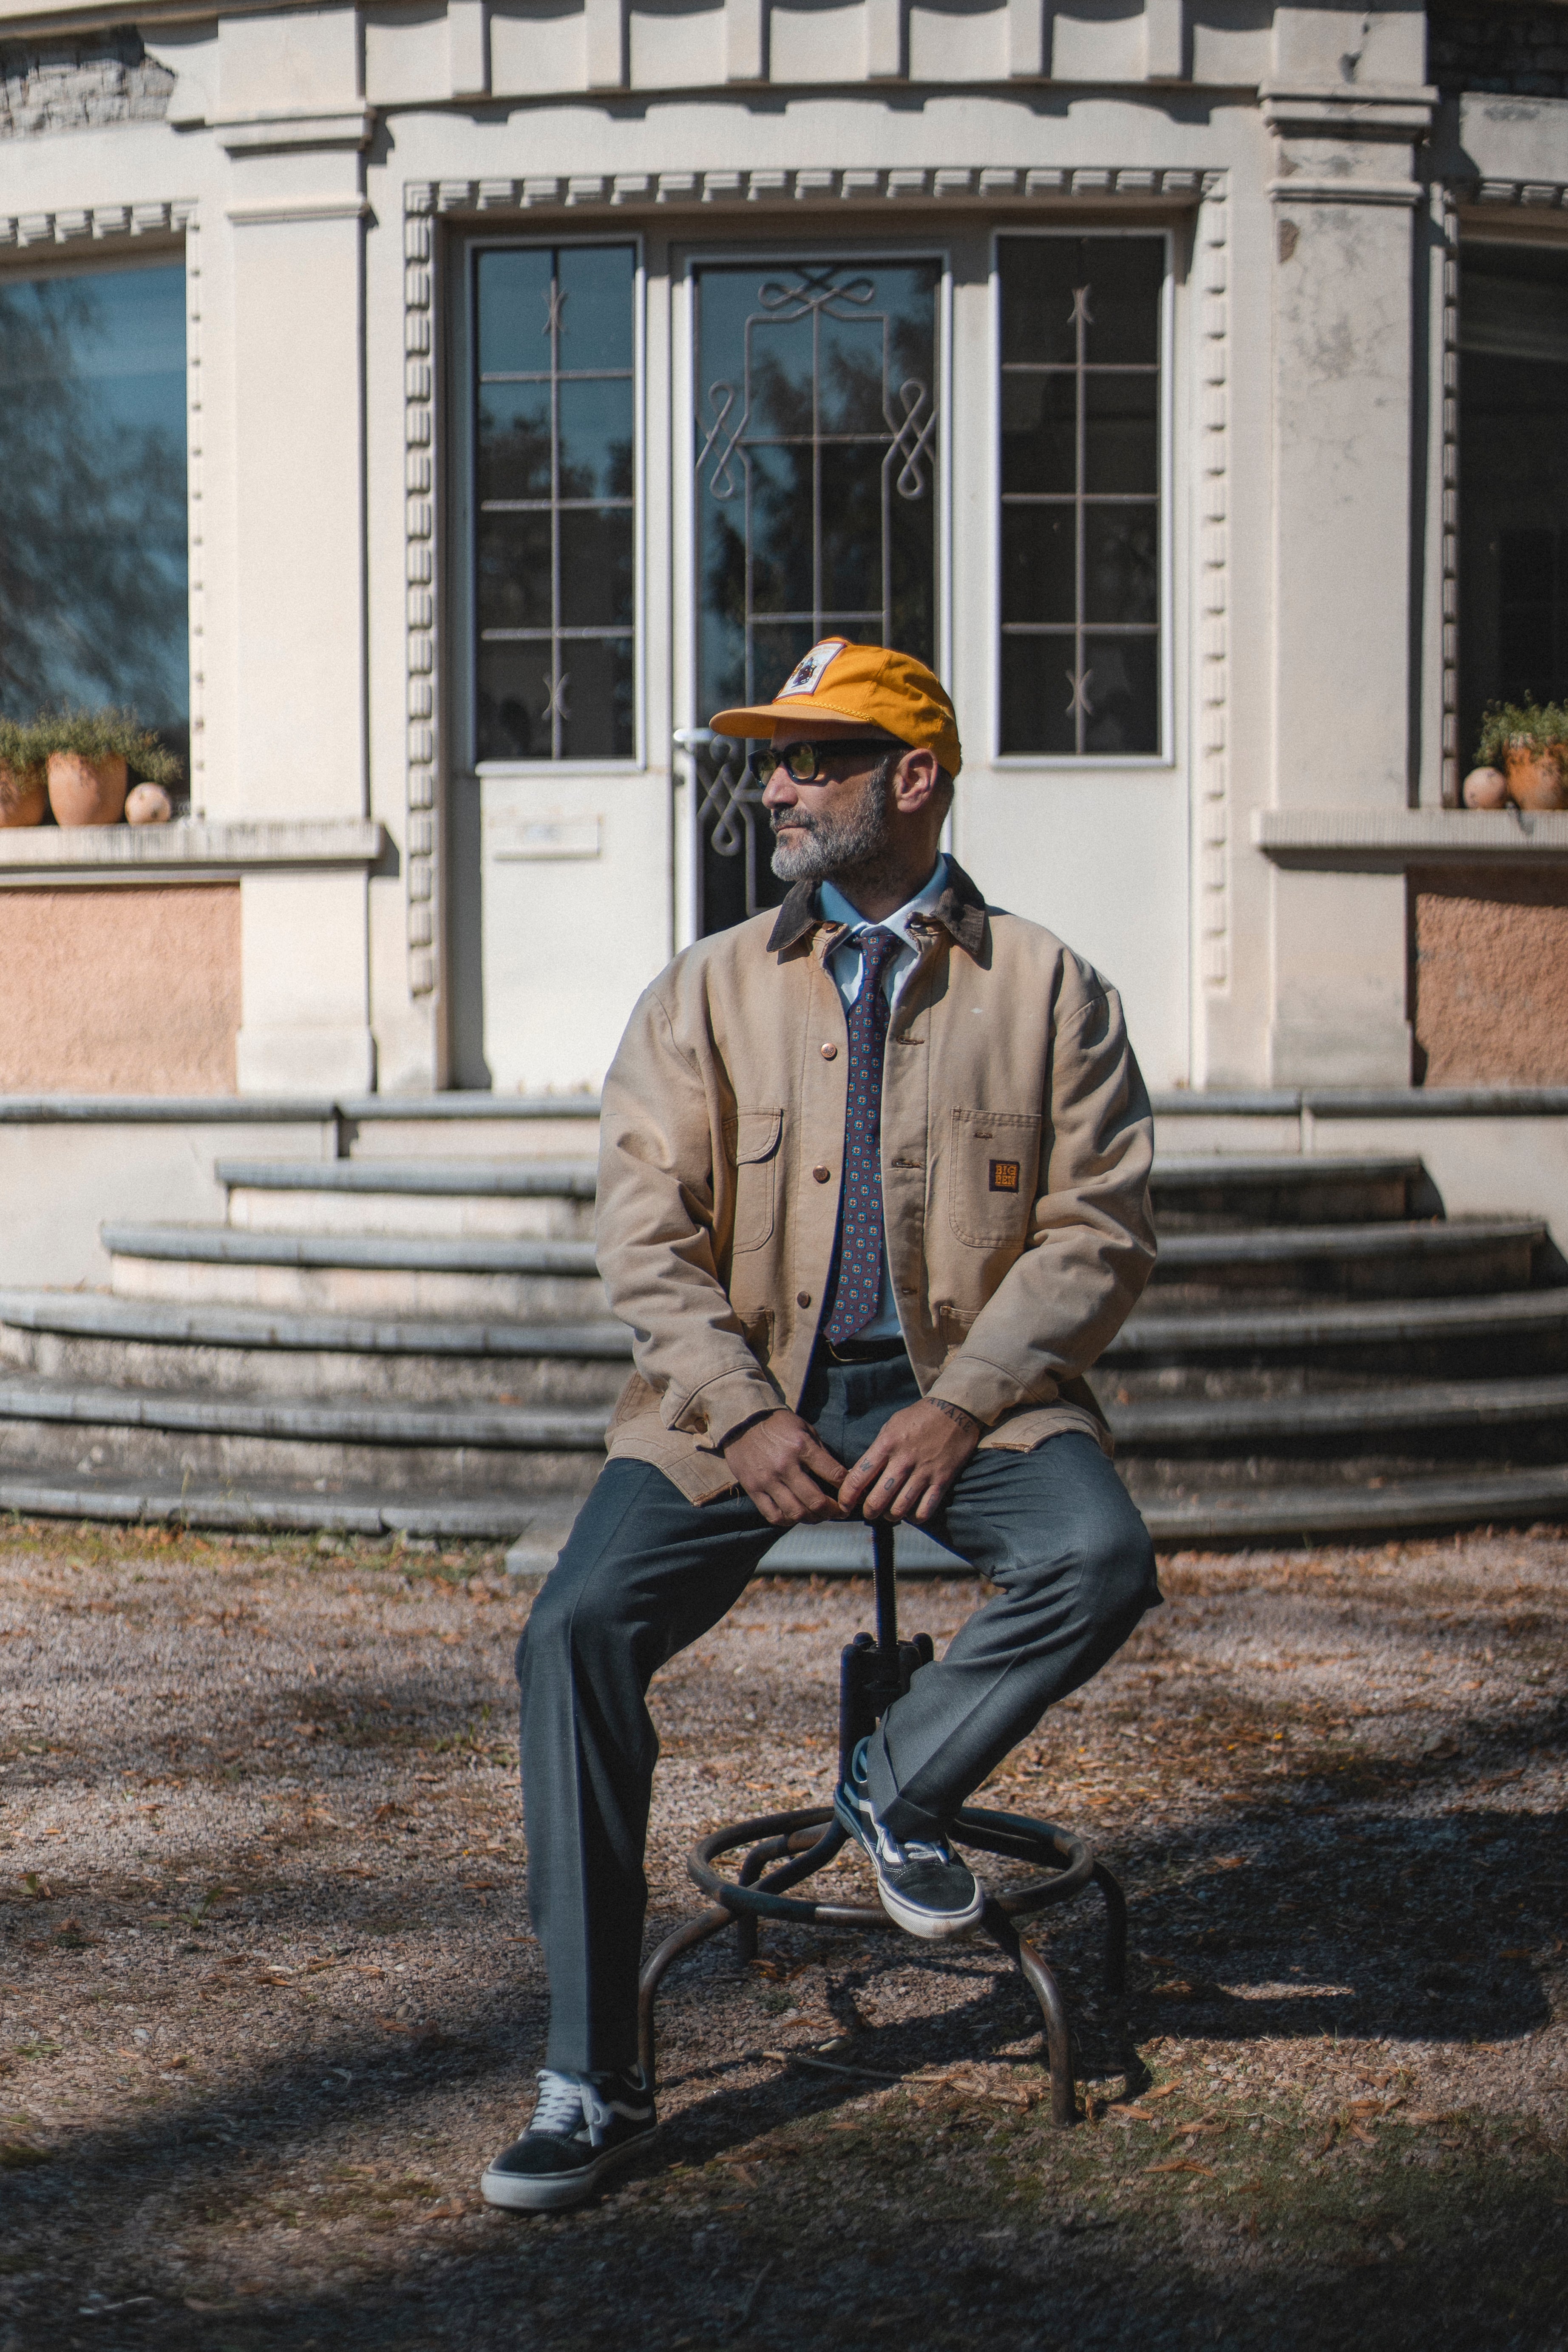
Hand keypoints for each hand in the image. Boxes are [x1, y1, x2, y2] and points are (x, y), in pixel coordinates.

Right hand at [721, 1411, 847, 1526]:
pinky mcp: (753, 1489)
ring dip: (813, 1519)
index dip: (847, 1487)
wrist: (742, 1421)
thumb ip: (820, 1451)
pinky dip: (788, 1521)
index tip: (851, 1493)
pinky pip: (773, 1515)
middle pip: (815, 1500)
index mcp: (802, 1446)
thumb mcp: (804, 1428)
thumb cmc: (778, 1425)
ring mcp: (767, 1479)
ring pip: (796, 1512)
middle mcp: (785, 1465)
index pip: (833, 1473)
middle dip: (833, 1511)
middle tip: (839, 1512)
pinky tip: (796, 1516)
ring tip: (819, 1516)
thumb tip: (841, 1475)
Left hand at [837, 1399, 980, 1523]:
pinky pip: (925, 1510)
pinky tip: (912, 1512)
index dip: (846, 1497)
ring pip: (900, 1509)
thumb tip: (856, 1475)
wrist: (954, 1410)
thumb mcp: (890, 1427)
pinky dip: (915, 1517)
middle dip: (868, 1512)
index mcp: (886, 1444)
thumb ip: (875, 1452)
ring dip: (891, 1516)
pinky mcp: (942, 1480)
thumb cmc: (917, 1419)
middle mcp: (903, 1460)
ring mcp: (924, 1472)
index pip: (858, 1478)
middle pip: (877, 1500)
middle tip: (869, 1511)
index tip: (843, 1505)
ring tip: (889, 1513)